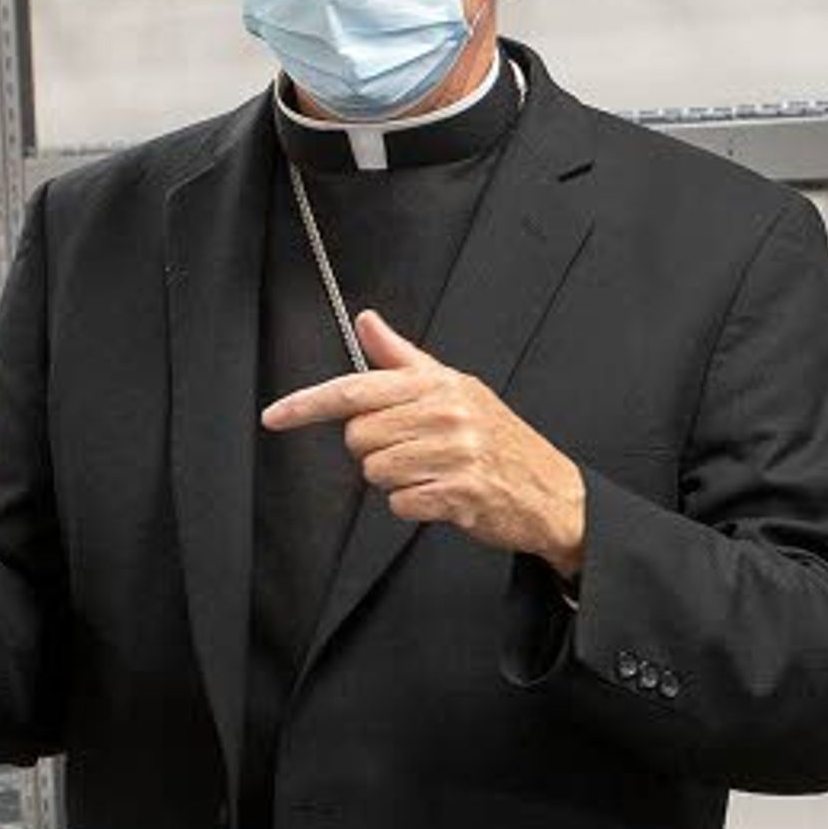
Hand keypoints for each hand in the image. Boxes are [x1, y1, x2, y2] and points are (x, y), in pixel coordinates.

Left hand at [260, 310, 586, 578]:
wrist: (552, 491)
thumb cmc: (500, 440)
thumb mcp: (454, 389)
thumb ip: (403, 359)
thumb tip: (368, 322)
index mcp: (438, 384)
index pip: (357, 388)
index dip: (307, 404)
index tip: (274, 415)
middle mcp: (446, 413)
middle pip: (360, 437)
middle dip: (376, 451)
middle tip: (414, 452)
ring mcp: (454, 453)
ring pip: (376, 473)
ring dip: (397, 482)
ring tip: (434, 473)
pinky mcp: (459, 493)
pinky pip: (400, 503)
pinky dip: (415, 506)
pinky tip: (443, 496)